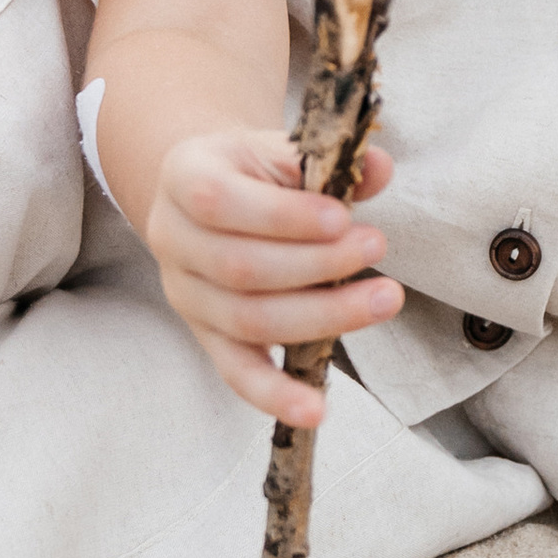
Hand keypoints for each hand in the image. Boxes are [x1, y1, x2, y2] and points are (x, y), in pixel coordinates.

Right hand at [144, 123, 402, 425]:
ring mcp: (187, 295)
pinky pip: (237, 373)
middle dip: (317, 264)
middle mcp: (173, 240)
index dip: (283, 216)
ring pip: (248, 320)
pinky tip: (317, 409)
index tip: (343, 216)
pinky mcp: (207, 336)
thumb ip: (327, 158)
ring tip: (384, 299)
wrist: (209, 191)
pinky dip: (276, 395)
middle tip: (376, 246)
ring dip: (322, 316)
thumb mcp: (280, 148)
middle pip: (240, 269)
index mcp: (184, 178)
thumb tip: (380, 169)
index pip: (220, 203)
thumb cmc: (252, 169)